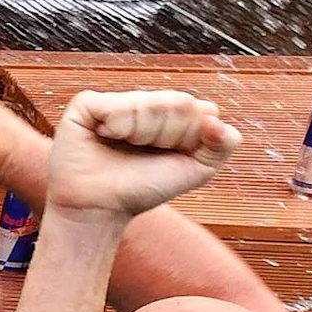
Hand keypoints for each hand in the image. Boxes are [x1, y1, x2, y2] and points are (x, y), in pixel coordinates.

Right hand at [43, 88, 238, 220]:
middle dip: (165, 136)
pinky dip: (115, 126)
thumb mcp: (197, 171)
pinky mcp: (88, 104)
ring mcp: (119, 102)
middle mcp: (147, 104)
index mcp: (174, 116)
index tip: (169, 156)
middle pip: (178, 103)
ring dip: (139, 134)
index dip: (189, 138)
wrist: (99, 209)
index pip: (201, 110)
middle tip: (143, 154)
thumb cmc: (141, 189)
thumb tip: (216, 120)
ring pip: (148, 103)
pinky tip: (104, 137)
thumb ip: (223, 144)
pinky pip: (115, 104)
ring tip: (121, 148)